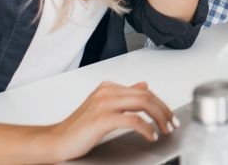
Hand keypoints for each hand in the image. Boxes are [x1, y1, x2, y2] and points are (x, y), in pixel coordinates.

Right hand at [44, 81, 176, 161]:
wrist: (56, 141)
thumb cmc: (78, 129)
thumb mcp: (104, 108)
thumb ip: (124, 96)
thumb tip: (144, 85)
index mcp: (108, 88)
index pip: (144, 90)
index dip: (160, 103)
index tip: (169, 116)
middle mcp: (107, 92)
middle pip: (146, 95)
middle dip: (164, 110)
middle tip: (172, 124)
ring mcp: (103, 104)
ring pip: (143, 103)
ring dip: (159, 117)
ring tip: (164, 129)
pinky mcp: (101, 119)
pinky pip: (133, 120)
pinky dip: (146, 128)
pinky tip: (151, 136)